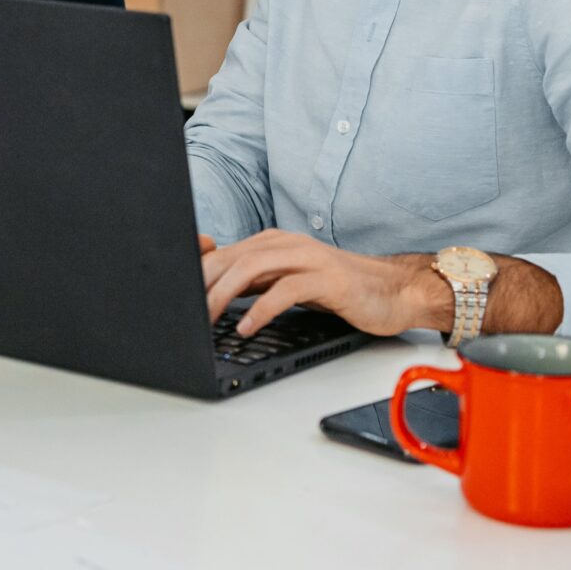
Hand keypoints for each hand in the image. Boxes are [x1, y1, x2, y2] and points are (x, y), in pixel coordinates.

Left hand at [202, 231, 442, 338]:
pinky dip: (261, 309)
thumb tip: (217, 294)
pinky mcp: (327, 279)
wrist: (393, 291)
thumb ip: (258, 282)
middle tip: (184, 311)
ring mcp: (308, 258)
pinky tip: (247, 326)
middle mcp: (287, 244)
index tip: (176, 294)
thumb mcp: (290, 282)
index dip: (198, 273)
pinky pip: (285, 290)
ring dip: (224, 295)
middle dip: (203, 284)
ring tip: (207, 318)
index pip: (225, 253)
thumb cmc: (340, 289)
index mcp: (274, 243)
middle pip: (233, 258)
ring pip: (253, 269)